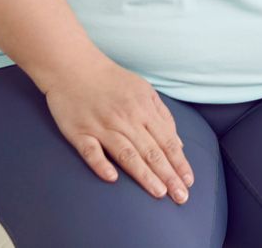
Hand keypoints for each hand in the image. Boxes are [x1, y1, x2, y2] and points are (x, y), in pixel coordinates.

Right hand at [39, 52, 193, 203]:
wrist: (73, 66)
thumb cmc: (111, 80)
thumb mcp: (144, 89)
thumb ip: (162, 115)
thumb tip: (178, 144)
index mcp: (143, 109)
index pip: (166, 141)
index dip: (179, 162)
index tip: (189, 182)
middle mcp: (125, 119)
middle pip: (151, 151)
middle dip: (168, 175)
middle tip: (181, 197)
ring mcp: (102, 126)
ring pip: (127, 154)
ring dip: (144, 175)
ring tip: (159, 193)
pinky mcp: (79, 132)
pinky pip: (91, 151)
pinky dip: (101, 164)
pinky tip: (112, 179)